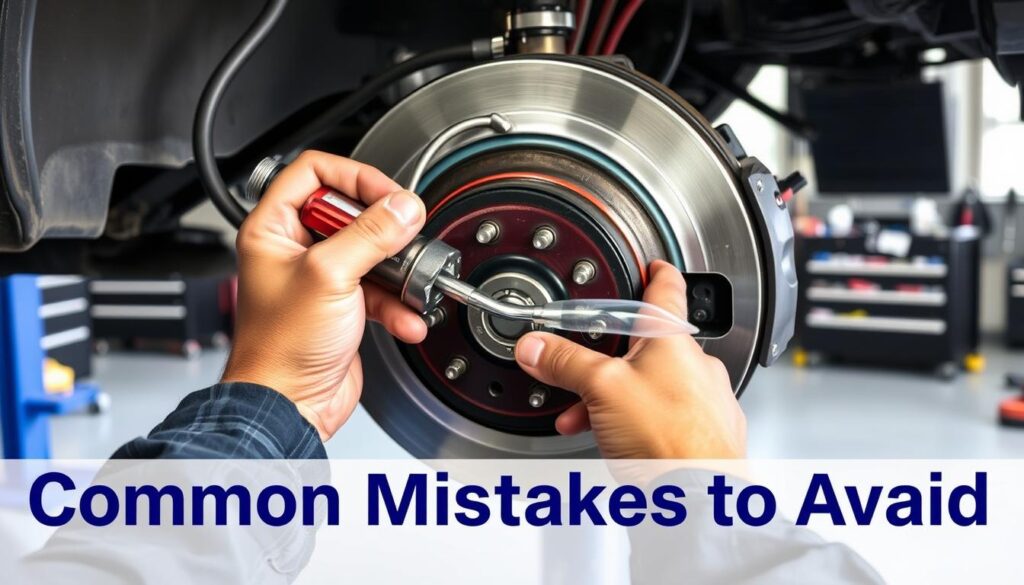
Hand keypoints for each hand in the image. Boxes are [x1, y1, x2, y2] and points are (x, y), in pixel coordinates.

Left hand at [222, 150, 427, 439]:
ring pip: (371, 252)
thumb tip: (403, 207)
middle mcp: (295, 249)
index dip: (353, 177)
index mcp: (273, 229)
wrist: (289, 406)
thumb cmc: (281, 348)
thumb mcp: (330, 277)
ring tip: (412, 281)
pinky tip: (406, 316)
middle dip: (384, 229)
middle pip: (350, 211)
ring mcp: (320, 278)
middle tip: (404, 235)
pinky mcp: (343, 307)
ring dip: (398, 270)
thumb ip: (370, 236)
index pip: (314, 172)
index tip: (386, 195)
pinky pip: (380, 290)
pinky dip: (398, 304)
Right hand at [514, 260, 745, 458]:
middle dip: (610, 362)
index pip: (667, 290)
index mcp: (674, 340)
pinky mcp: (706, 433)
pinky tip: (616, 441)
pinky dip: (637, 423)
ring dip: (616, 399)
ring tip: (588, 419)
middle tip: (586, 372)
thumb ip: (565, 363)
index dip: (655, 273)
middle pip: (647, 348)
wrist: (701, 494)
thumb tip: (536, 346)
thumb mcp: (601, 388)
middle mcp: (696, 365)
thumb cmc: (668, 437)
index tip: (652, 266)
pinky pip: (665, 416)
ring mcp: (705, 400)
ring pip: (653, 386)